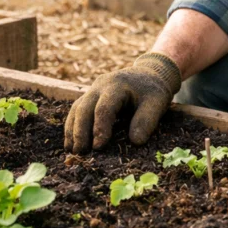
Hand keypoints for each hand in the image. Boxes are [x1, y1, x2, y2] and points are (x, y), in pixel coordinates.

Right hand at [64, 52, 181, 152]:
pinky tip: (71, 142)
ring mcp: (93, 90)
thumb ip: (147, 120)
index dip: (100, 128)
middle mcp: (101, 85)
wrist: (148, 74)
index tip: (98, 147)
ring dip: (72, 130)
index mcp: (117, 85)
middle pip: (84, 107)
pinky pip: (77, 110)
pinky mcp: (90, 96)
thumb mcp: (157, 103)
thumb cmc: (152, 91)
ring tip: (72, 151)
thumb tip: (135, 142)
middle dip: (80, 131)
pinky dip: (73, 126)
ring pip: (77, 108)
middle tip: (81, 153)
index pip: (104, 108)